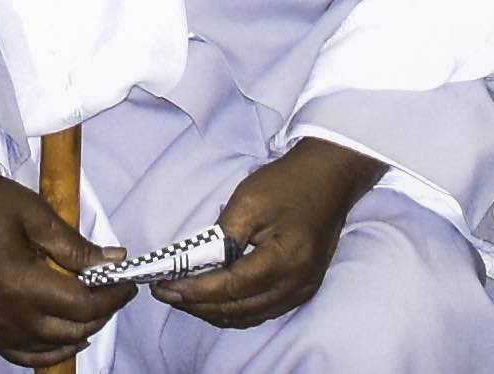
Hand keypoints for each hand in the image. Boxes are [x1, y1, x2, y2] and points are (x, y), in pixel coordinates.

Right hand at [0, 144, 128, 365]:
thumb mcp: (37, 215)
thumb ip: (76, 245)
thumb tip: (115, 260)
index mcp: (23, 285)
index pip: (83, 306)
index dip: (112, 297)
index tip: (127, 283)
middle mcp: (7, 315)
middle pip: (70, 331)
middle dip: (100, 314)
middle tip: (112, 291)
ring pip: (49, 348)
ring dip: (77, 333)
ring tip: (91, 310)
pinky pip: (20, 355)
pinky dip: (47, 352)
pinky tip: (62, 338)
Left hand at [158, 137, 383, 328]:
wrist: (330, 177)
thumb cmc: (288, 183)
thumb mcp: (249, 201)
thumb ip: (222, 237)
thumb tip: (197, 264)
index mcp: (284, 260)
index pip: (230, 287)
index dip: (194, 291)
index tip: (164, 287)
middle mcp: (295, 285)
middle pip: (238, 310)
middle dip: (197, 305)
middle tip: (166, 293)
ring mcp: (301, 291)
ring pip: (248, 316)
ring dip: (213, 311)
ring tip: (184, 297)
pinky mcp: (302, 289)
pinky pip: (262, 311)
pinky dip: (235, 310)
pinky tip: (214, 299)